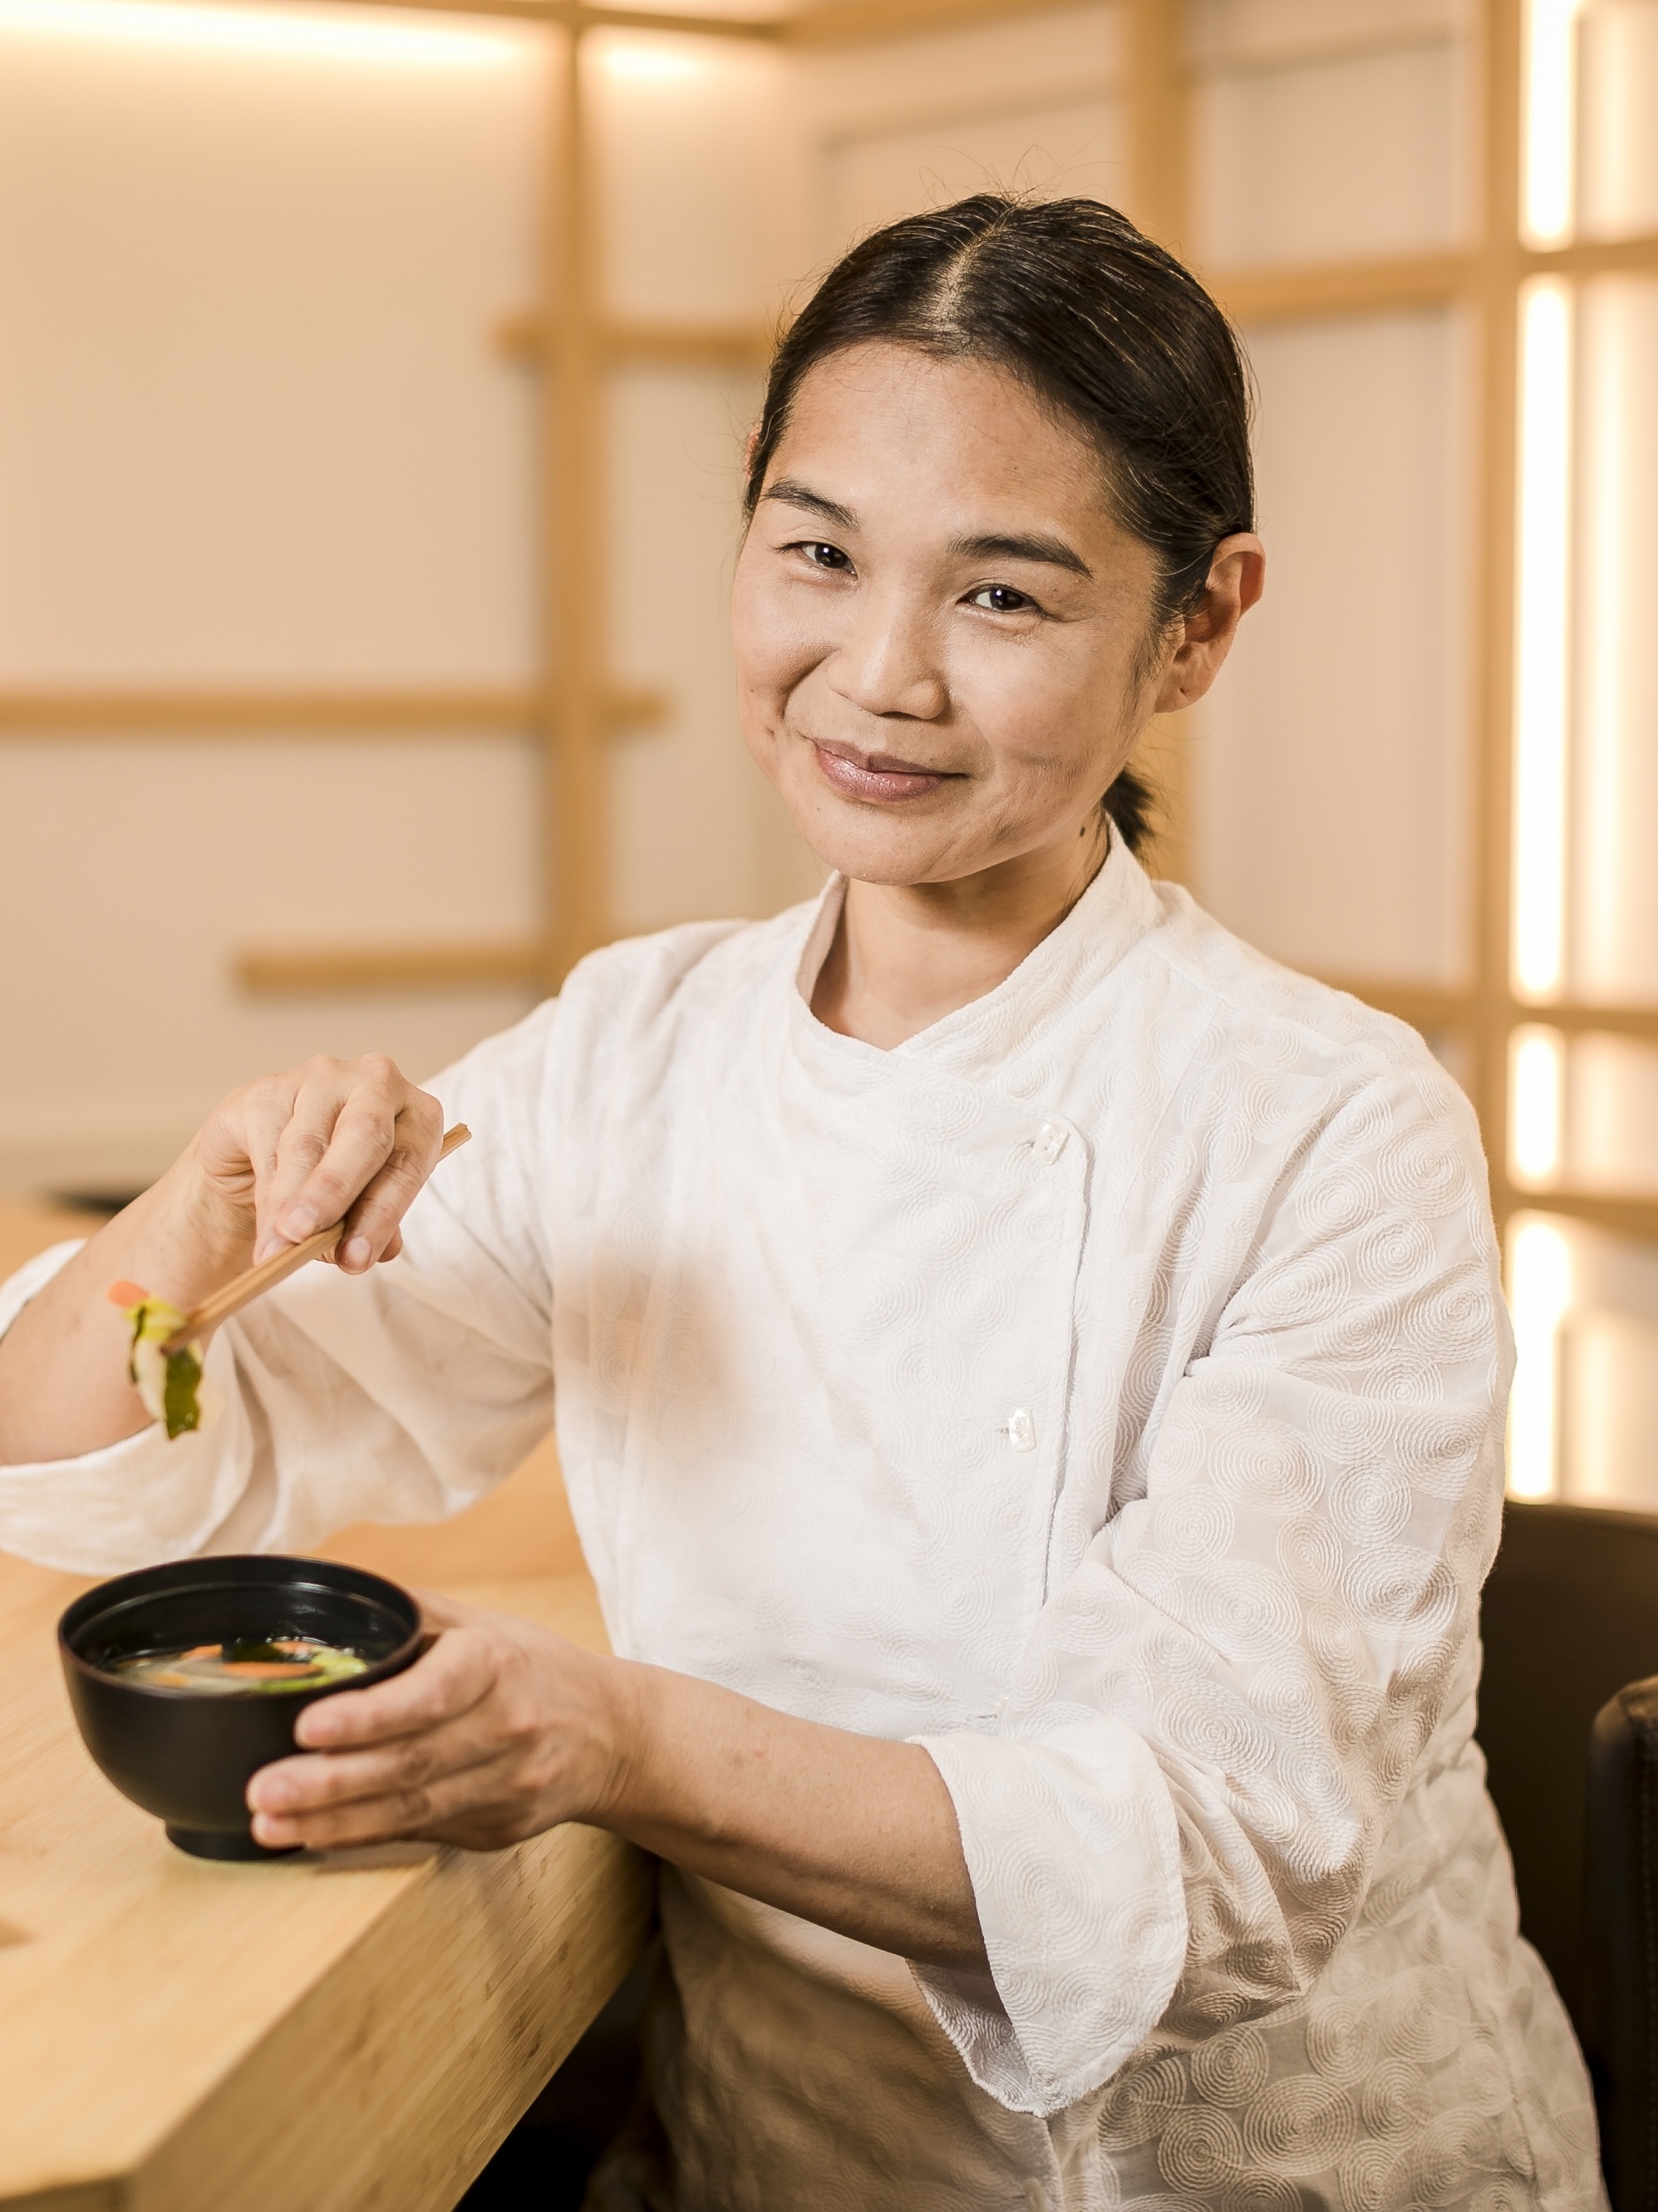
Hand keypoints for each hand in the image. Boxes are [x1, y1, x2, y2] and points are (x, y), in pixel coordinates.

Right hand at [196, 1053, 445, 1274]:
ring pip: (307, 1145)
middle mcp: (375, 1082)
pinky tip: (265, 1231)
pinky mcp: (268, 1088)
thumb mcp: (365, 1207)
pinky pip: (267, 1144)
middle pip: (365, 1134)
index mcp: (417, 1113)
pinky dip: (265, 1196)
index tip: (357, 1259)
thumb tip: (375, 1252)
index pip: (409, 1161)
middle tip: (306, 1237)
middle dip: (335, 1192)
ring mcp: (320, 1078)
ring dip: (290, 1204)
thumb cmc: (336, 1182)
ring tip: (276, 1251)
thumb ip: (374, 1224)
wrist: (268, 1162)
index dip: (383, 1213)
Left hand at [246, 1593, 620, 1851]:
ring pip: (409, 1809)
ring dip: (331, 1820)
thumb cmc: (532, 1668)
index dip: (368, 1715)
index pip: (431, 1695)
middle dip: (328, 1781)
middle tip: (261, 1790)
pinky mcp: (496, 1828)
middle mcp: (507, 1728)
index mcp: (498, 1665)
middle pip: (411, 1762)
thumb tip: (331, 1594)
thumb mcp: (483, 1624)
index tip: (308, 1725)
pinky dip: (361, 1836)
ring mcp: (504, 1786)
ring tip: (268, 1822)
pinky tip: (313, 1835)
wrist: (612, 1734)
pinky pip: (419, 1833)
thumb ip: (413, 1614)